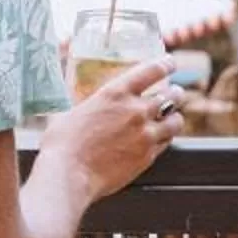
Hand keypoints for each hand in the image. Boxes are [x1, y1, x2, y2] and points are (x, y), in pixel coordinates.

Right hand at [35, 58, 180, 201]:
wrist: (68, 174)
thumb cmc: (62, 143)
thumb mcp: (71, 110)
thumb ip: (83, 102)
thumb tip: (74, 94)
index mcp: (115, 93)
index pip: (152, 70)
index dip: (166, 64)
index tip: (170, 63)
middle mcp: (136, 111)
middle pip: (171, 96)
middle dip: (175, 92)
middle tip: (174, 92)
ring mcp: (145, 135)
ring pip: (175, 121)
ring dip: (175, 117)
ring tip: (173, 117)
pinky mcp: (147, 157)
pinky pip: (166, 143)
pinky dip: (166, 138)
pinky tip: (161, 138)